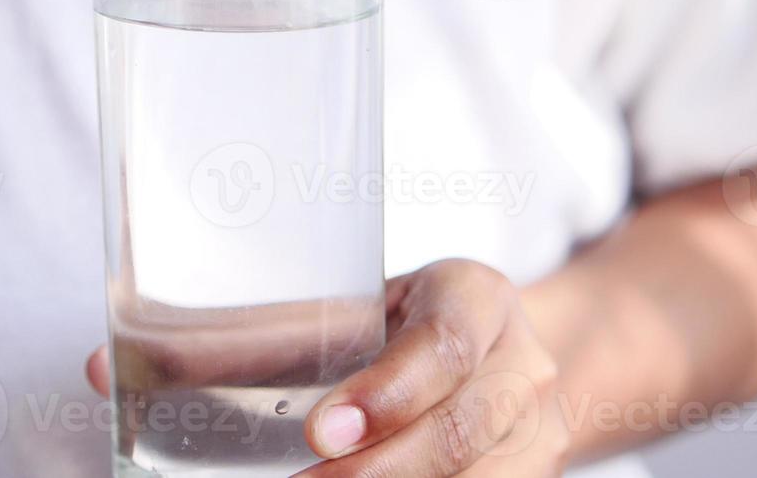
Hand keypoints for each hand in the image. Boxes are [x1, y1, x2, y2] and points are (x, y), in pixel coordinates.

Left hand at [298, 260, 568, 475]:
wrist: (503, 350)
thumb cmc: (420, 325)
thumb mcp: (384, 305)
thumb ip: (335, 333)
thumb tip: (214, 363)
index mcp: (480, 296)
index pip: (442, 347)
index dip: (384, 395)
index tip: (322, 432)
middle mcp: (524, 359)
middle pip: (458, 428)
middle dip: (377, 469)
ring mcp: (541, 425)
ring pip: (474, 477)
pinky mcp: (542, 471)